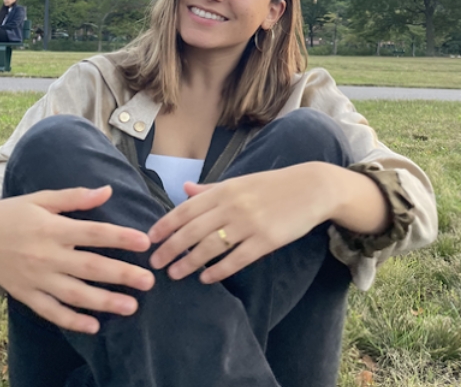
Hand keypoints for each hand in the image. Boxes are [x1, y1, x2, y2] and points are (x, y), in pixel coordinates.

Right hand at [0, 186, 154, 333]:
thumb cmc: (11, 213)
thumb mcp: (42, 198)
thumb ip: (75, 197)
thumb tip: (107, 191)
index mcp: (53, 228)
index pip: (94, 233)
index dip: (121, 237)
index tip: (145, 242)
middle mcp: (47, 255)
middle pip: (90, 267)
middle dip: (121, 275)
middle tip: (149, 281)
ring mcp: (36, 278)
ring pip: (75, 294)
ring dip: (104, 302)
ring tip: (131, 306)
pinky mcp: (25, 295)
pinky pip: (51, 312)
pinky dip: (71, 321)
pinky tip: (94, 326)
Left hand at [148, 164, 333, 283]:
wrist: (310, 188)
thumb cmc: (272, 185)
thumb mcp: (239, 181)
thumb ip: (210, 189)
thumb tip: (184, 190)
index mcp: (224, 189)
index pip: (186, 209)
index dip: (166, 225)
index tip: (150, 239)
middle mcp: (232, 206)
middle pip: (192, 230)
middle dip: (171, 248)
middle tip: (155, 263)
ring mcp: (249, 224)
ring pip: (210, 247)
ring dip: (189, 262)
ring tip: (174, 274)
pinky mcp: (266, 240)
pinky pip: (236, 259)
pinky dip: (218, 271)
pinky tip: (206, 279)